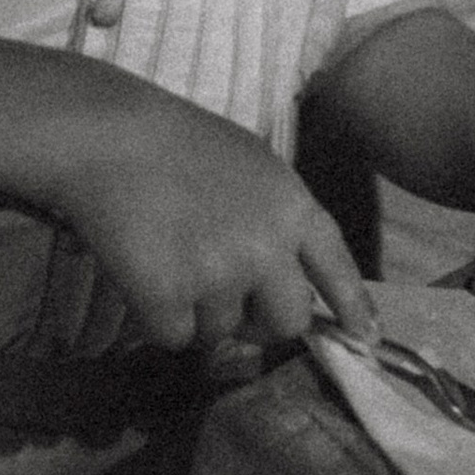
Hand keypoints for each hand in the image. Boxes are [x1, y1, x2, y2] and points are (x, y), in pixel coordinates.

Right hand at [45, 95, 374, 357]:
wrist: (109, 137)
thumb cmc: (179, 144)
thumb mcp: (255, 168)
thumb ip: (279, 220)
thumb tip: (287, 278)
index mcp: (294, 209)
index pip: (337, 269)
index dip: (352, 308)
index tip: (365, 338)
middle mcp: (268, 248)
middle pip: (288, 322)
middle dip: (261, 322)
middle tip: (230, 302)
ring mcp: (219, 276)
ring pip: (222, 332)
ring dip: (199, 313)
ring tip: (170, 259)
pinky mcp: (171, 298)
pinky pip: (175, 337)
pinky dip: (158, 318)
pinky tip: (144, 273)